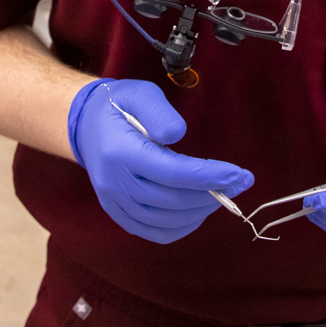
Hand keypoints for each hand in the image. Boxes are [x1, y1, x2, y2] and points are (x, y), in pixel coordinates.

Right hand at [68, 79, 252, 244]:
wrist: (85, 125)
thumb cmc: (118, 105)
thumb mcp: (140, 94)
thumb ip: (159, 112)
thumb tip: (178, 134)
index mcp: (119, 152)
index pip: (172, 172)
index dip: (209, 177)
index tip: (239, 175)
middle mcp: (114, 183)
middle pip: (172, 200)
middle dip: (211, 194)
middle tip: (238, 183)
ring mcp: (114, 202)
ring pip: (165, 221)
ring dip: (199, 212)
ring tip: (220, 194)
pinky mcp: (118, 213)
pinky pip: (153, 232)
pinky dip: (181, 227)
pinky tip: (197, 212)